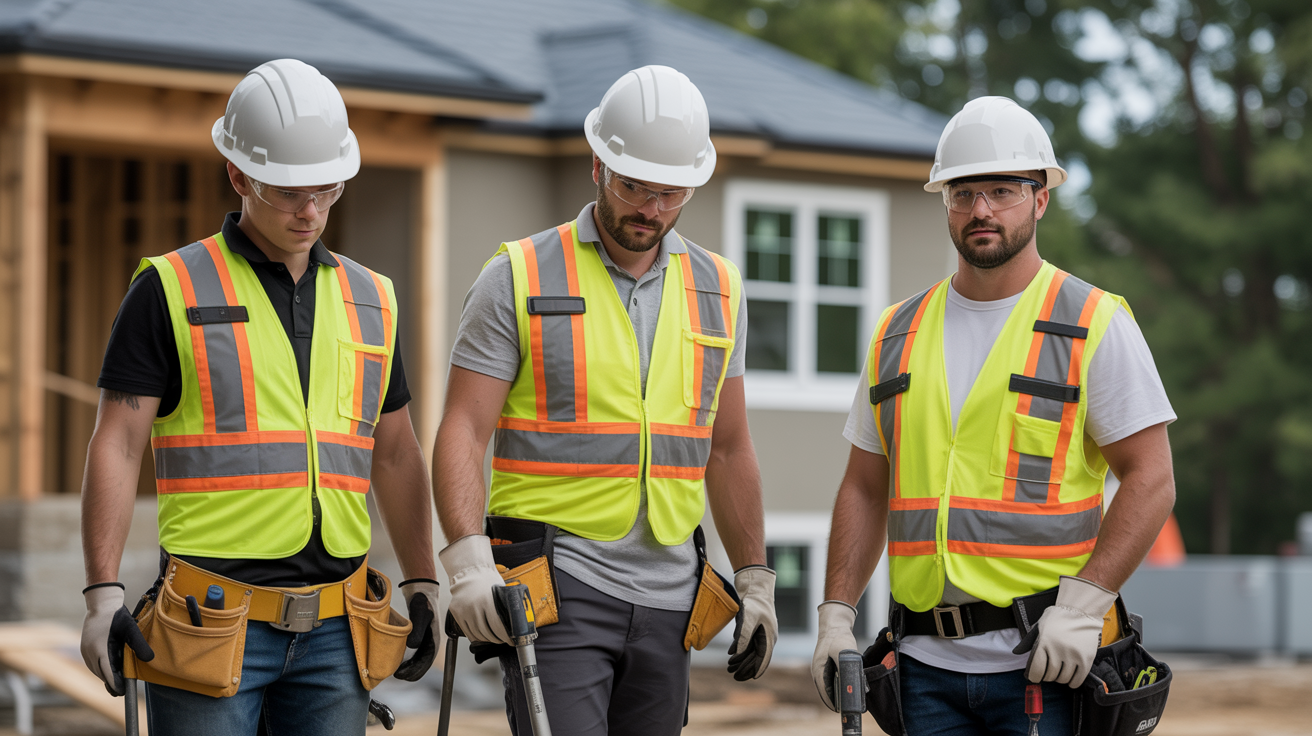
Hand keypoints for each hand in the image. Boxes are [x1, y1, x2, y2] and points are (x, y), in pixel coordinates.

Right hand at [80, 584, 153, 696]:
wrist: (101, 603)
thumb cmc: (117, 615)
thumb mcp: (131, 629)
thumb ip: (139, 644)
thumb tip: (150, 659)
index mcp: (100, 648)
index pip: (107, 672)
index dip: (114, 684)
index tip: (122, 692)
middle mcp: (89, 652)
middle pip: (101, 673)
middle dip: (110, 682)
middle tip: (122, 691)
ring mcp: (85, 650)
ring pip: (95, 669)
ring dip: (105, 675)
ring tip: (116, 682)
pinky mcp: (84, 647)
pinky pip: (92, 663)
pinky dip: (100, 668)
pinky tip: (109, 669)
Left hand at [393, 578, 441, 680]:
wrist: (422, 591)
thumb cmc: (422, 601)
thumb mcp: (419, 614)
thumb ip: (417, 631)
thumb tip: (412, 646)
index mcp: (434, 638)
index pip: (427, 660)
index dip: (416, 670)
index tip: (404, 675)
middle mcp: (432, 640)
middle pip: (424, 662)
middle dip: (412, 671)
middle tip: (398, 676)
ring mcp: (427, 638)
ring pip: (420, 658)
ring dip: (411, 666)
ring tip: (397, 672)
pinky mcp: (421, 636)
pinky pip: (417, 652)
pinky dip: (410, 659)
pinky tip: (401, 662)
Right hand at [439, 535, 510, 644]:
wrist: (468, 572)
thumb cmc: (486, 580)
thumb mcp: (500, 591)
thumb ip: (505, 606)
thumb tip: (515, 622)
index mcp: (487, 601)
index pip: (498, 627)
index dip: (506, 637)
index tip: (511, 640)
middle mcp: (474, 607)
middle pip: (487, 633)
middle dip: (498, 639)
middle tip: (504, 640)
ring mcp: (464, 612)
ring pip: (477, 635)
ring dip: (487, 639)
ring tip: (494, 638)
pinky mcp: (457, 614)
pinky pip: (467, 632)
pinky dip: (476, 637)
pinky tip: (482, 636)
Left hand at [726, 566, 776, 680]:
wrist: (754, 587)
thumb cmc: (754, 601)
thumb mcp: (749, 618)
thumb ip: (743, 636)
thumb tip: (736, 653)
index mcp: (769, 637)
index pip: (763, 658)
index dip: (757, 669)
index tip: (751, 678)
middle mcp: (766, 637)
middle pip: (756, 658)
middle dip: (745, 668)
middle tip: (733, 676)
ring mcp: (759, 633)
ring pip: (750, 651)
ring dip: (741, 660)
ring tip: (729, 668)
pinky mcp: (753, 628)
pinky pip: (747, 643)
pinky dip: (739, 650)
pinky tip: (731, 655)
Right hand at [811, 600, 857, 710]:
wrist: (834, 623)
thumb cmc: (839, 637)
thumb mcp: (844, 653)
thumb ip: (847, 669)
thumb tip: (851, 686)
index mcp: (819, 672)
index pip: (827, 695)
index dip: (837, 705)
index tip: (847, 711)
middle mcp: (818, 673)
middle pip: (828, 693)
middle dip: (840, 700)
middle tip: (854, 704)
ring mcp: (821, 670)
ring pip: (831, 687)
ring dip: (841, 692)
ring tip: (854, 696)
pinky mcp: (827, 666)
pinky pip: (833, 680)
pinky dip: (842, 684)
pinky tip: (852, 684)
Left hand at [1013, 576, 1116, 686]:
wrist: (1081, 610)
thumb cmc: (1058, 617)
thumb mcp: (1039, 626)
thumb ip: (1029, 641)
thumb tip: (1017, 652)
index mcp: (1043, 642)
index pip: (1036, 670)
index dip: (1035, 677)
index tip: (1036, 677)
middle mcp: (1057, 650)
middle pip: (1050, 675)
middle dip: (1048, 676)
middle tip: (1049, 672)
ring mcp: (1073, 656)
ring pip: (1064, 679)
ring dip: (1060, 679)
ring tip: (1060, 672)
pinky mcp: (1086, 659)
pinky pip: (1078, 679)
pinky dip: (1073, 682)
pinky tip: (1071, 678)